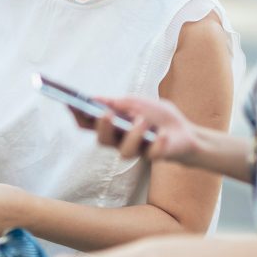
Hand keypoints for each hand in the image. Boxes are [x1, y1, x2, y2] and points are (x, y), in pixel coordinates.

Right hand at [81, 96, 200, 162]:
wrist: (184, 131)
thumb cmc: (158, 116)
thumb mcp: (137, 102)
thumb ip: (118, 103)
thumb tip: (95, 99)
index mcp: (113, 126)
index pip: (90, 124)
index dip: (78, 116)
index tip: (71, 104)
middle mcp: (120, 141)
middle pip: (102, 140)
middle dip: (102, 127)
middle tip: (106, 114)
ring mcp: (136, 151)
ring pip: (124, 152)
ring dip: (133, 135)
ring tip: (142, 120)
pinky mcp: (154, 158)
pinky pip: (152, 154)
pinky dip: (157, 143)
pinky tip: (161, 134)